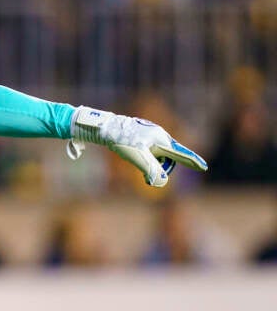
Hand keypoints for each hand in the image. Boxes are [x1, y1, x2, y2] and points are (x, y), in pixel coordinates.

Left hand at [67, 106, 207, 186]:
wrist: (105, 128)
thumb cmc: (122, 141)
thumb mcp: (137, 157)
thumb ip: (151, 170)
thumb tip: (161, 183)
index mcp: (162, 140)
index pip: (181, 154)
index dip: (192, 162)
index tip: (204, 167)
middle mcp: (160, 135)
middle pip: (169, 157)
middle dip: (161, 168)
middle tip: (147, 179)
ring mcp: (152, 134)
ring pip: (159, 154)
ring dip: (153, 163)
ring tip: (137, 162)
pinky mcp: (143, 135)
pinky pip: (151, 150)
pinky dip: (147, 158)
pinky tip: (135, 154)